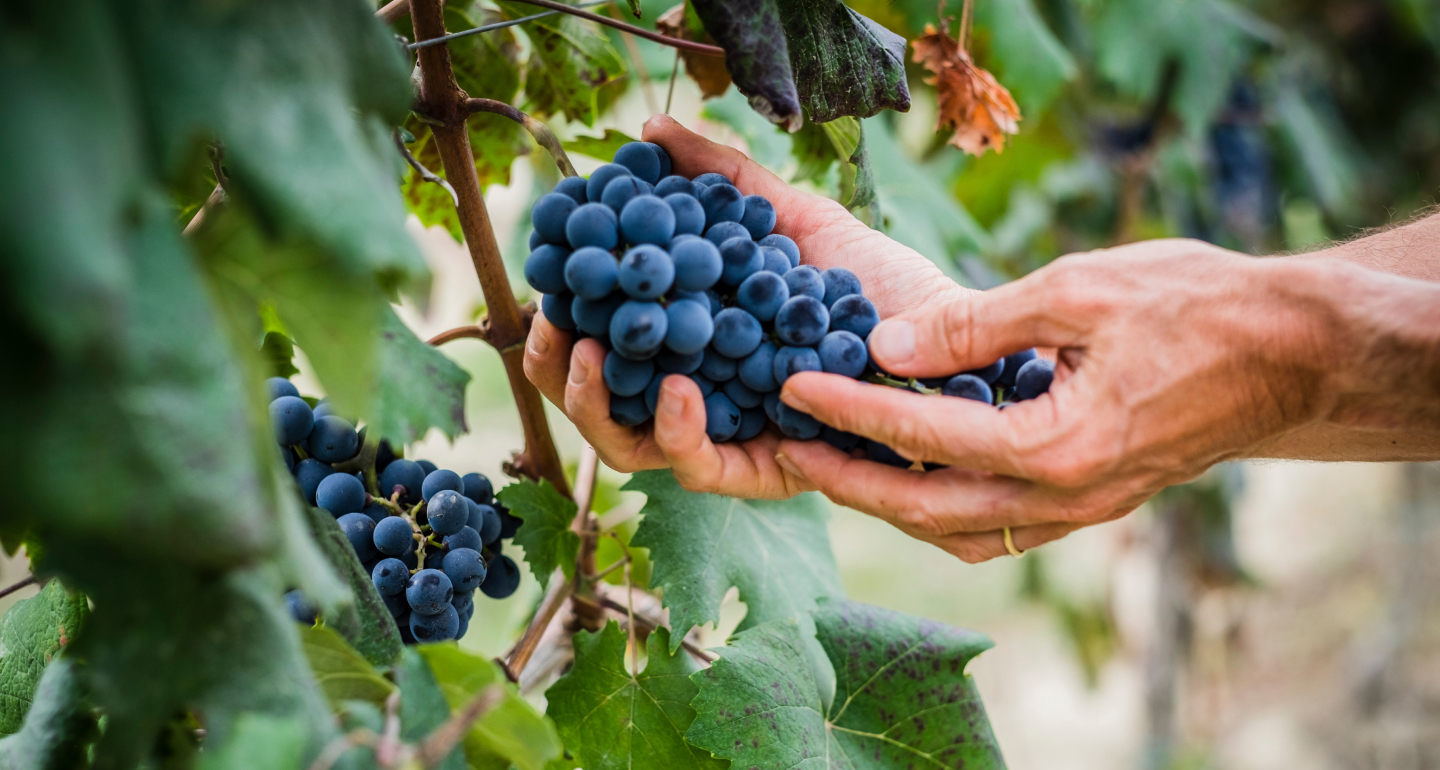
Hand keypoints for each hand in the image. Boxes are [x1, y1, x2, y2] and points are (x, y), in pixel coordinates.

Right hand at [523, 114, 964, 496]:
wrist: (954, 332)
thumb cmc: (876, 282)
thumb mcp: (790, 217)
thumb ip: (721, 180)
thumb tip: (649, 131)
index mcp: (696, 348)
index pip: (607, 349)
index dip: (561, 327)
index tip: (544, 287)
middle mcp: (705, 400)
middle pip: (604, 406)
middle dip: (559, 375)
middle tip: (549, 328)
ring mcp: (731, 440)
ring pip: (633, 447)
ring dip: (596, 405)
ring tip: (586, 353)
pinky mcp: (768, 472)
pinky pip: (702, 470)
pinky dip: (679, 431)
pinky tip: (678, 387)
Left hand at [775, 240, 1368, 561]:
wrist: (1292, 352)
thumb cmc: (1195, 304)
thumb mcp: (1079, 290)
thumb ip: (977, 324)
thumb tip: (885, 346)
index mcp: (1058, 445)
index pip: (923, 436)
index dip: (849, 410)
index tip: (792, 387)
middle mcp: (1065, 497)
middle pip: (926, 510)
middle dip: (848, 481)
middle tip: (787, 450)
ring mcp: (1081, 510)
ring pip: (960, 532)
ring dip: (891, 506)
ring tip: (836, 467)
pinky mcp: (1091, 503)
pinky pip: (998, 528)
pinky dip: (942, 509)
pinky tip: (912, 478)